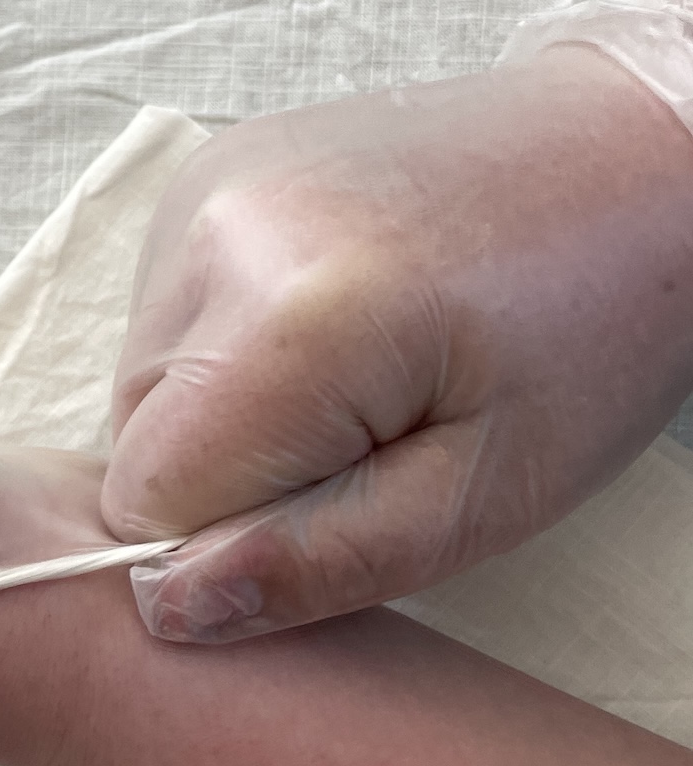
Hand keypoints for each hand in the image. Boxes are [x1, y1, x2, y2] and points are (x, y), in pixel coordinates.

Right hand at [103, 0, 692, 641]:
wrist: (631, 160)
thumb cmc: (587, 336)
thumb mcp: (483, 496)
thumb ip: (320, 560)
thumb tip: (170, 605)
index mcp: (291, 318)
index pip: (147, 503)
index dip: (233, 543)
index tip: (345, 509)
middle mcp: (217, 234)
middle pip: (135, 440)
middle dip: (233, 476)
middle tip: (371, 440)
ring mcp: (202, 188)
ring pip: (144, 381)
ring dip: (228, 413)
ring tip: (360, 376)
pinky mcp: (206, 172)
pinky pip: (166, 317)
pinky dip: (230, 349)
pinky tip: (330, 323)